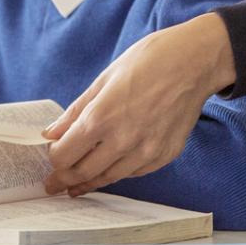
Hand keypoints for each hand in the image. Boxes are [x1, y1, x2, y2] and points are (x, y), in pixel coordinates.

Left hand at [40, 12, 236, 194]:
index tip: (49, 158)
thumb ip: (77, 110)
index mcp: (102, 117)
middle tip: (54, 183)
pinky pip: (133, 172)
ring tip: (76, 184)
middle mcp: (123, 140)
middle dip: (64, 179)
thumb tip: (52, 132)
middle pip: (82, 172)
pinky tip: (110, 167)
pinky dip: (118, 171)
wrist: (195, 61)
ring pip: (108, 178)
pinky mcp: (164, 155)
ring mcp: (146, 151)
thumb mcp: (105, 78)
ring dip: (89, 181)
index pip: (64, 155)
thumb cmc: (150, 60)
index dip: (53, 159)